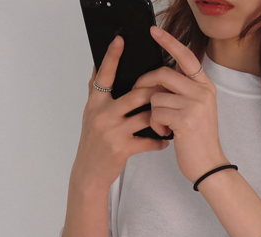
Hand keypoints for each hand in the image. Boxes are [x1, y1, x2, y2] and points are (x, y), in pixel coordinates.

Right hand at [71, 35, 170, 191]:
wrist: (89, 172)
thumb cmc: (93, 142)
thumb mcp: (91, 114)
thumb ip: (97, 92)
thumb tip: (98, 65)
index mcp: (95, 103)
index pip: (104, 75)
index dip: (112, 56)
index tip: (121, 39)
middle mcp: (102, 114)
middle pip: (136, 94)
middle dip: (156, 92)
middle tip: (170, 90)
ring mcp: (112, 131)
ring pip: (146, 116)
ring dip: (161, 117)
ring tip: (171, 118)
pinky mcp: (122, 148)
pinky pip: (149, 140)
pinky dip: (160, 140)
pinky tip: (165, 140)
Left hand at [133, 25, 229, 184]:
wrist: (209, 166)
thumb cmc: (197, 140)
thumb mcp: (195, 110)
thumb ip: (182, 91)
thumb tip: (157, 77)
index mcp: (205, 86)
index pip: (186, 56)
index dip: (169, 42)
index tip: (154, 31)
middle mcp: (202, 91)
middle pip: (163, 73)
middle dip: (145, 84)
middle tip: (139, 93)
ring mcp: (195, 104)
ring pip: (156, 96)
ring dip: (153, 113)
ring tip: (163, 126)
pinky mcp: (185, 118)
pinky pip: (157, 112)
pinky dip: (156, 125)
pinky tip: (165, 134)